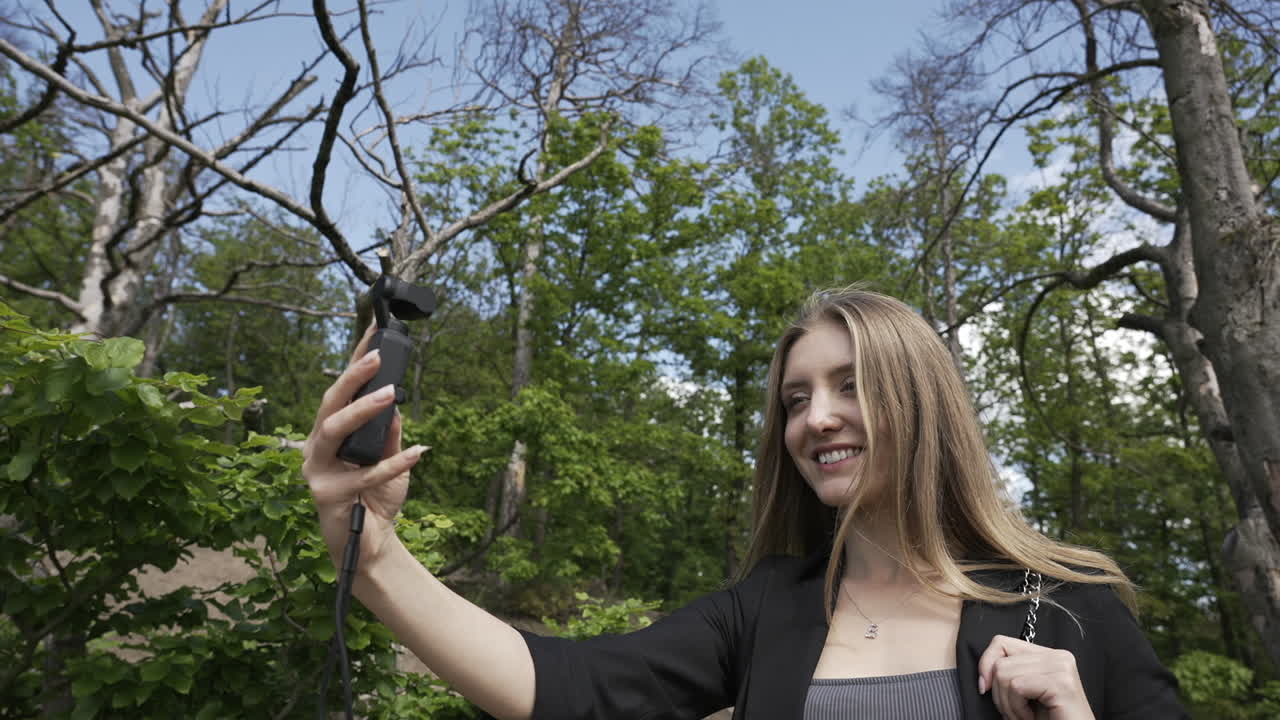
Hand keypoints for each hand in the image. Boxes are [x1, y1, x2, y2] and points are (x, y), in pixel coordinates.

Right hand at [303, 326, 426, 573]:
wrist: (370, 545)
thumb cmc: (376, 499)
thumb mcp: (390, 460)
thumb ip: (388, 433)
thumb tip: (393, 401)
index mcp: (330, 434)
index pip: (342, 391)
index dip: (356, 360)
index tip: (376, 331)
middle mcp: (317, 448)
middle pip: (329, 404)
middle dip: (352, 377)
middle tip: (377, 358)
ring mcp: (317, 471)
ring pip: (333, 431)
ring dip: (363, 411)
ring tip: (390, 395)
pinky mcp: (327, 495)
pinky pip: (363, 474)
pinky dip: (394, 463)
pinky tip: (419, 453)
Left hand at [977, 635, 1094, 719]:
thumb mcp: (1025, 692)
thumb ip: (1010, 673)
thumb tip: (983, 672)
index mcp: (1048, 655)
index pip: (1001, 643)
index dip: (986, 664)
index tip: (985, 687)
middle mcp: (1058, 656)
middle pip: (1000, 661)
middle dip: (998, 693)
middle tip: (1015, 712)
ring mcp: (1061, 667)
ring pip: (1004, 674)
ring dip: (1008, 704)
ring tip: (1024, 715)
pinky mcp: (1061, 683)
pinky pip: (1017, 687)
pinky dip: (1017, 709)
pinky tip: (1031, 717)